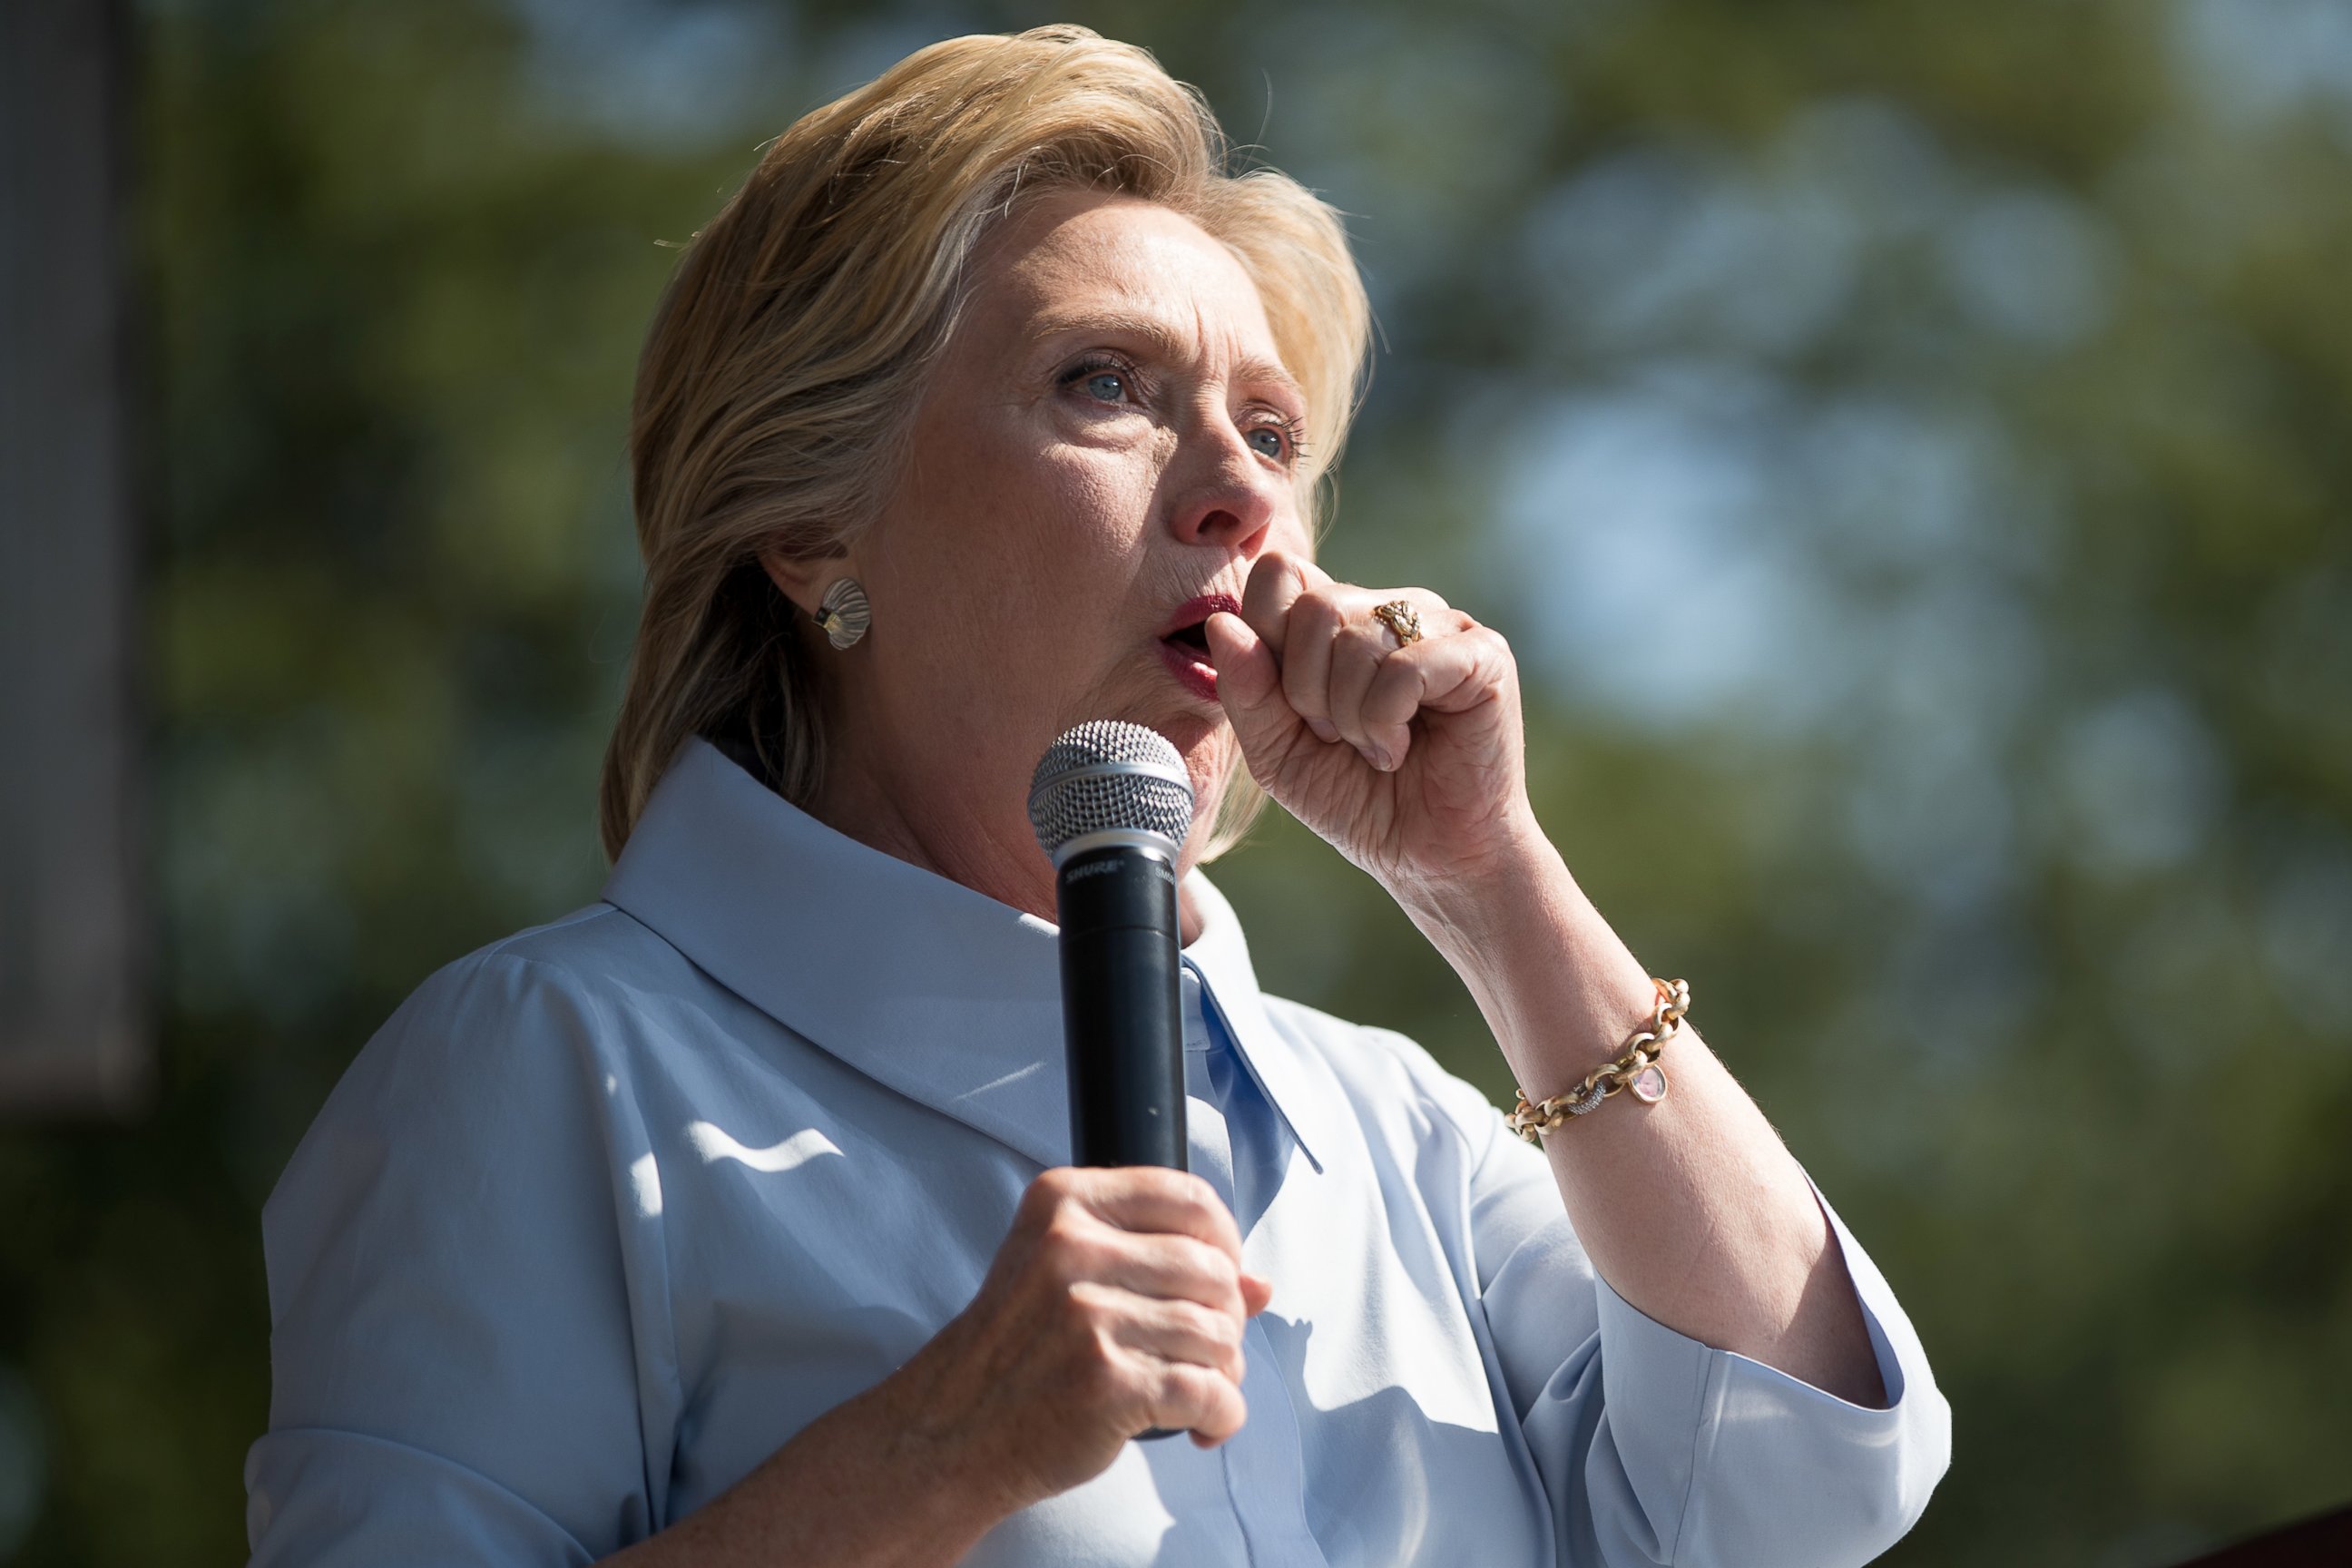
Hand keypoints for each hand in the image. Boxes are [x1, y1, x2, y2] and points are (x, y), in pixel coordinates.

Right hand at [897, 1167, 1273, 1513]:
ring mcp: (1089, 1316)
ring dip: (1226, 1372)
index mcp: (1064, 1202)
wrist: (952, 1429)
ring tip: (1197, 1390)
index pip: (1188, 1198)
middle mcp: (1072, 1249)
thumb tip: (1262, 1284)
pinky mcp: (1107, 1383)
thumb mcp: (1062, 1273)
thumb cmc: (1015, 1349)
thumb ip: (1158, 1262)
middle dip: (1228, 1318)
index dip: (1225, 1240)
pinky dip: (1222, 1416)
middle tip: (1207, 1351)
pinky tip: (1202, 1426)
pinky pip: (1209, 1393)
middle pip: (1213, 1270)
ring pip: (1218, 1334)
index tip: (1223, 1276)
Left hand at [1204, 548, 1535, 892]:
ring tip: (1376, 749)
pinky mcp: (1482, 654)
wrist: (1430, 859)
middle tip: (1338, 738)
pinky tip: (1401, 750)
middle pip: (1316, 606)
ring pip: (1357, 637)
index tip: (1295, 708)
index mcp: (1340, 620)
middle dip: (1308, 692)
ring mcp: (1441, 624)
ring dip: (1350, 717)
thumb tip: (1221, 622)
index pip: (1280, 574)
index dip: (1268, 640)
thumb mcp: (1277, 753)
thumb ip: (1245, 690)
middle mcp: (1391, 608)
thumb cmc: (1358, 802)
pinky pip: (1404, 667)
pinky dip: (1385, 722)